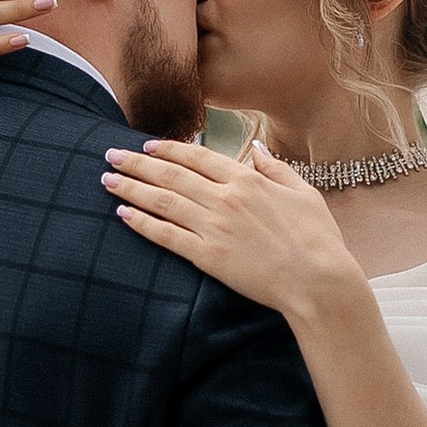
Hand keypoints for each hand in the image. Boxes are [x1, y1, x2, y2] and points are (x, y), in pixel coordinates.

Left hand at [102, 138, 361, 327]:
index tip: (147, 145)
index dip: (169, 150)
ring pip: (163, 202)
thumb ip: (275, 168)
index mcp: (247, 180)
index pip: (198, 158)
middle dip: (137, 163)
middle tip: (111, 154)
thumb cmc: (318, 238)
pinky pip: (167, 236)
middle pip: (171, 175)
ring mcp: (214, 227)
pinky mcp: (208, 256)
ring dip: (131, 189)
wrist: (318, 281)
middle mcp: (225, 198)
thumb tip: (256, 148)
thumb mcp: (303, 193)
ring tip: (107, 180)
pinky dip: (142, 224)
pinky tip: (123, 214)